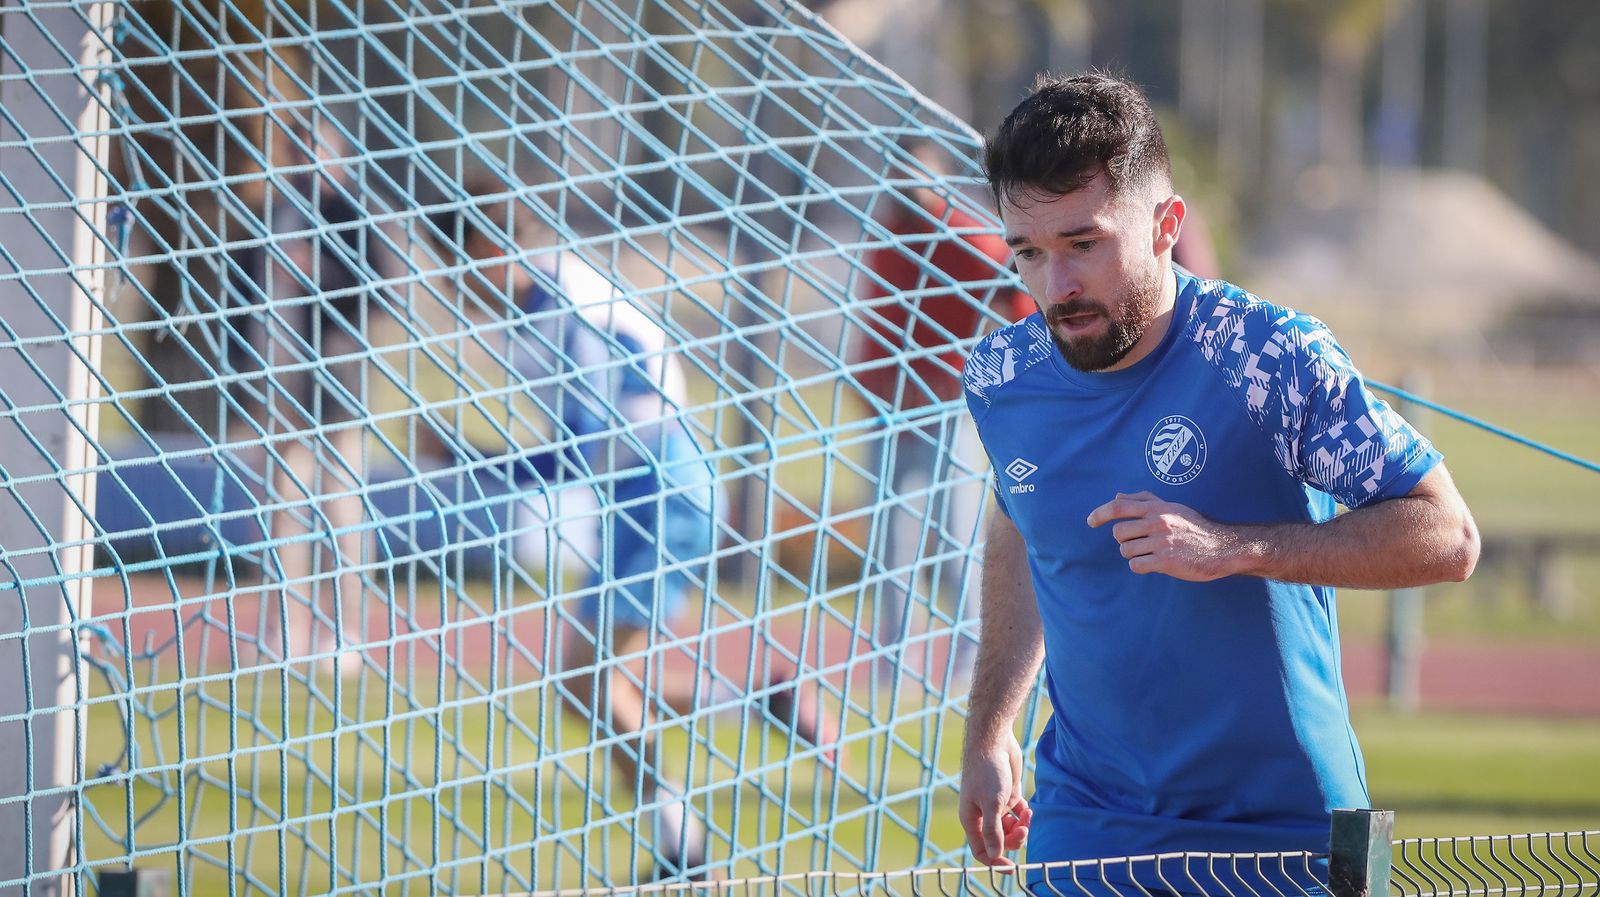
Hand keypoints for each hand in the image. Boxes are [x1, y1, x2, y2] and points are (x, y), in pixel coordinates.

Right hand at [958, 733, 1031, 869]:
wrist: (993, 741)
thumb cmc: (987, 771)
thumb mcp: (992, 803)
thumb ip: (993, 830)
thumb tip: (994, 854)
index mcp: (972, 819)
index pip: (981, 850)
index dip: (995, 859)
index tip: (1011, 867)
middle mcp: (982, 815)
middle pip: (999, 841)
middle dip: (1013, 839)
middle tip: (1024, 829)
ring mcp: (995, 805)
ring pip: (1010, 828)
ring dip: (1021, 827)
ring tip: (1028, 814)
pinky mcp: (1007, 795)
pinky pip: (1017, 815)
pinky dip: (1023, 815)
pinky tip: (1028, 807)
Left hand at [1086, 491, 1244, 580]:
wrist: (1222, 547)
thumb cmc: (1194, 527)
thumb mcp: (1172, 507)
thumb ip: (1144, 500)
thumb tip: (1116, 496)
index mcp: (1157, 508)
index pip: (1119, 507)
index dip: (1100, 513)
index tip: (1091, 521)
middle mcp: (1157, 523)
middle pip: (1119, 532)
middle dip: (1124, 540)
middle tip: (1141, 542)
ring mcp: (1161, 542)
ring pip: (1126, 550)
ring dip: (1134, 554)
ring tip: (1151, 553)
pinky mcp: (1166, 562)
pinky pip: (1136, 565)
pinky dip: (1140, 566)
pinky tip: (1154, 563)